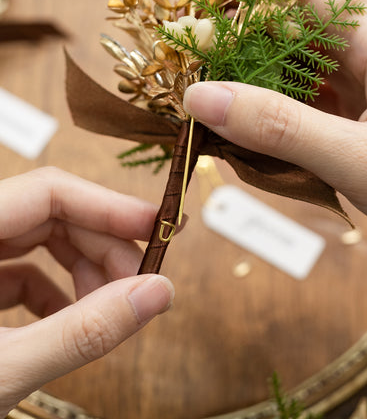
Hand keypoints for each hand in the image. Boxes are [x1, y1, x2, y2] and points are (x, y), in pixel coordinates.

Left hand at [0, 167, 173, 416]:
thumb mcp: (1, 370)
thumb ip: (83, 331)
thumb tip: (157, 293)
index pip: (45, 190)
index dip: (107, 203)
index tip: (155, 224)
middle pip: (48, 213)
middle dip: (101, 244)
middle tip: (142, 281)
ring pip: (38, 238)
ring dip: (83, 265)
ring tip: (109, 303)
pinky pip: (20, 270)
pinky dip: (55, 288)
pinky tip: (70, 317)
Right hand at [183, 0, 366, 233]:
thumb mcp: (361, 159)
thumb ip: (279, 129)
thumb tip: (200, 96)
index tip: (193, 21)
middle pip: (287, 27)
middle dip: (235, 49)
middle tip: (187, 75)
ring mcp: (364, 81)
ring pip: (291, 66)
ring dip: (249, 88)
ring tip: (207, 112)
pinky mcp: (358, 111)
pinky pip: (303, 100)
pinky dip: (270, 117)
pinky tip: (244, 137)